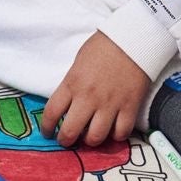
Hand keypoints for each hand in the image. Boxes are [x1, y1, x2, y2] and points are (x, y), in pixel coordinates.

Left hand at [42, 31, 150, 147]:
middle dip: (66, 140)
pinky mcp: (130, 107)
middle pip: (71, 132)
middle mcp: (88, 98)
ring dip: (90, 141)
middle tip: (67, 140)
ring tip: (90, 136)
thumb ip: (71, 84)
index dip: (47, 127)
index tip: (48, 132)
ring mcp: (110, 104)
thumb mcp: (78, 63)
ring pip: (95, 137)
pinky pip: (121, 133)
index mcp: (72, 84)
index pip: (51, 113)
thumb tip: (68, 104)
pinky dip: (115, 136)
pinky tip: (112, 130)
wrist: (133, 39)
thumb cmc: (103, 47)